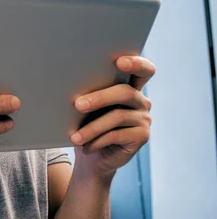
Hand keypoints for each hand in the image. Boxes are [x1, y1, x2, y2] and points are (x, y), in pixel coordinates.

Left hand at [69, 56, 155, 177]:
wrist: (93, 157)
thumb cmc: (86, 125)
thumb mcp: (86, 108)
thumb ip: (88, 95)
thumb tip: (74, 92)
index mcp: (129, 86)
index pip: (142, 70)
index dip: (136, 63)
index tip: (120, 61)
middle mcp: (141, 100)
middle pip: (125, 92)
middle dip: (99, 97)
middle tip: (77, 104)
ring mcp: (144, 119)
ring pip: (117, 116)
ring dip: (92, 127)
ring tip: (75, 137)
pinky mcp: (142, 137)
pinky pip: (116, 135)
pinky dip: (97, 140)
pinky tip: (85, 146)